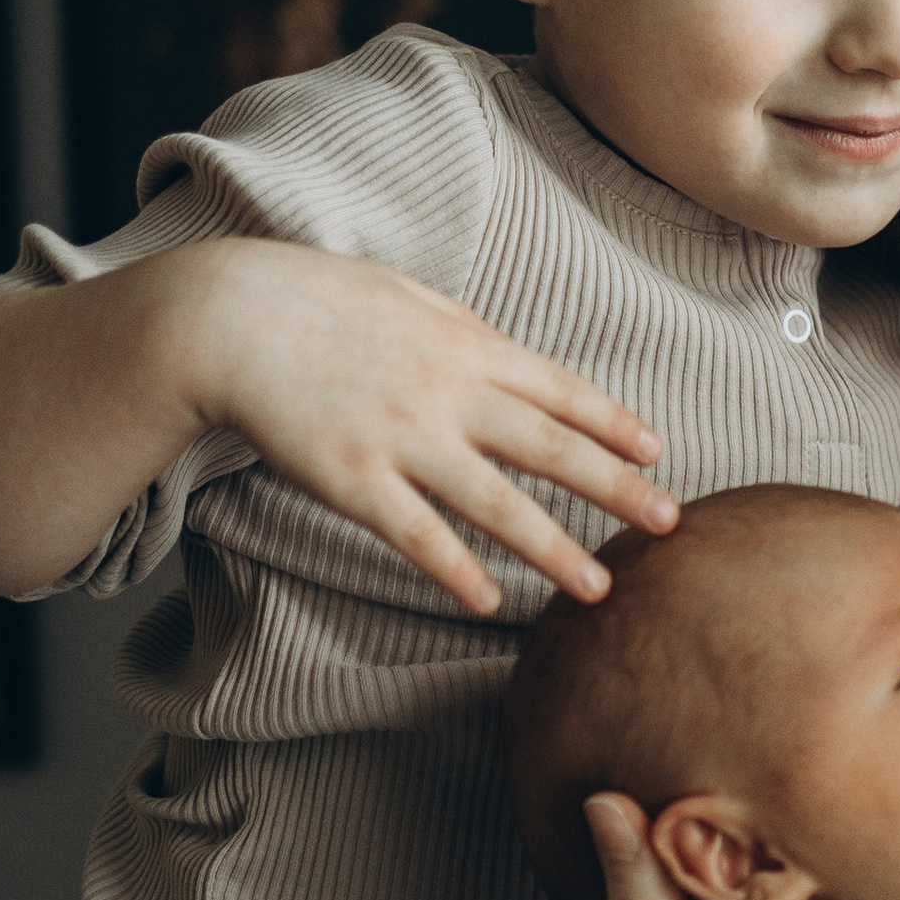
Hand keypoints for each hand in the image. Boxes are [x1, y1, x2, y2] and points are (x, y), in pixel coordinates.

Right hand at [186, 238, 678, 614]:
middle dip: (618, 488)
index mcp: (465, 345)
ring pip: (496, 504)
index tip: (658, 452)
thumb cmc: (315, 301)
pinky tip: (488, 602)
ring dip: (554, 549)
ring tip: (599, 589)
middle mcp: (447, 393)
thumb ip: (462, 328)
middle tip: (671, 522)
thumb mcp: (405, 296)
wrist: (227, 317)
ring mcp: (401, 438)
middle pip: (550, 448)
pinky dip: (455, 569)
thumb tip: (506, 350)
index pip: (559, 390)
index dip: (612, 423)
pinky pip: (416, 534)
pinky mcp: (353, 479)